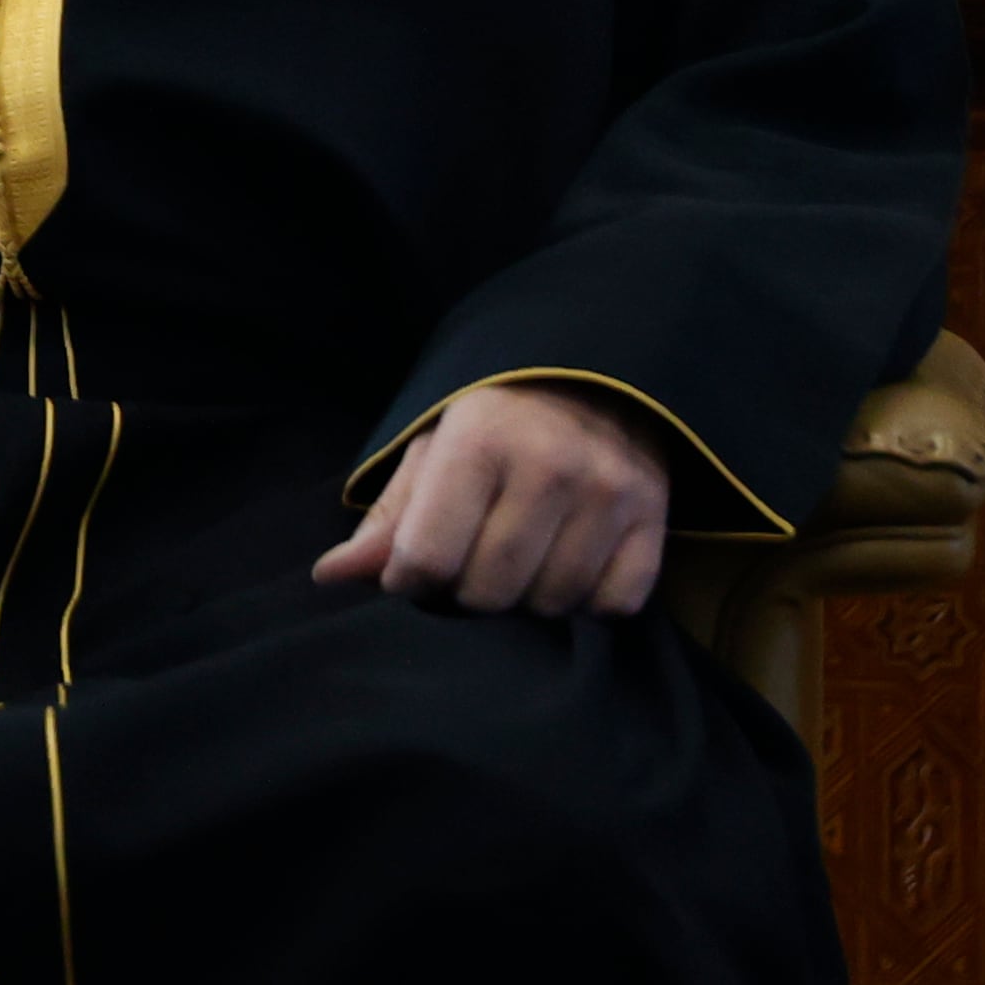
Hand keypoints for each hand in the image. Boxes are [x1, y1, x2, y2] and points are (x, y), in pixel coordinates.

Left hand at [310, 379, 670, 617]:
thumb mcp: (432, 453)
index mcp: (477, 441)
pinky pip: (612, 604)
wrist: (594, 379)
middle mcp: (549, 464)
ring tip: (516, 559)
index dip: (409, 581)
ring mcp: (609, 491)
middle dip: (464, 594)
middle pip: (488, 592)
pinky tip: (567, 563)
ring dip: (524, 599)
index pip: (429, 558)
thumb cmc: (495, 424)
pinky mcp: (655, 516)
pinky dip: (585, 600)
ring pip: (549, 605)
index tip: (412, 569)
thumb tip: (329, 575)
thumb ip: (387, 520)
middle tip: (467, 563)